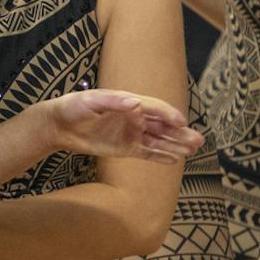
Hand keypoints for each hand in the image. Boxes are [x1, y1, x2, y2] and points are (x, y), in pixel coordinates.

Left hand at [42, 89, 201, 164]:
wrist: (60, 124)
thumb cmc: (74, 107)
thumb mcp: (90, 101)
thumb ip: (113, 101)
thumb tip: (135, 102)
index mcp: (129, 102)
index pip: (155, 108)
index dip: (168, 115)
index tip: (181, 122)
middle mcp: (135, 117)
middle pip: (163, 126)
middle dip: (180, 133)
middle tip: (198, 140)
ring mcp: (132, 133)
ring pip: (159, 140)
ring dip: (176, 145)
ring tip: (193, 150)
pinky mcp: (126, 148)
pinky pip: (148, 152)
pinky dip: (161, 156)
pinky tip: (176, 159)